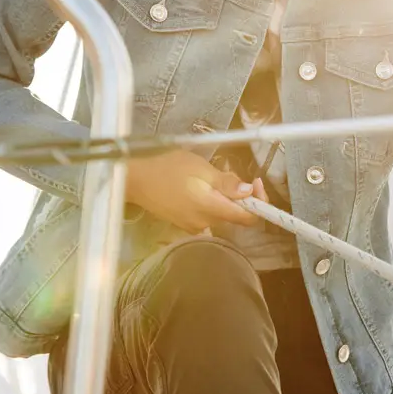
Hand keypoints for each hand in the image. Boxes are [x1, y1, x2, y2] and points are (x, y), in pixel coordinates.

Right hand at [122, 149, 257, 234]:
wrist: (133, 179)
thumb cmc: (166, 167)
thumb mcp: (199, 167)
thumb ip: (225, 182)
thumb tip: (249, 192)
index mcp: (211, 208)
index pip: (248, 218)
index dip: (259, 202)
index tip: (255, 182)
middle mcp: (205, 223)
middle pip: (234, 215)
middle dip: (239, 197)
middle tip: (228, 174)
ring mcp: (192, 226)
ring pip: (220, 214)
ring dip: (223, 199)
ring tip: (209, 178)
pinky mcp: (183, 224)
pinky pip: (206, 216)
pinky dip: (209, 203)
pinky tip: (197, 188)